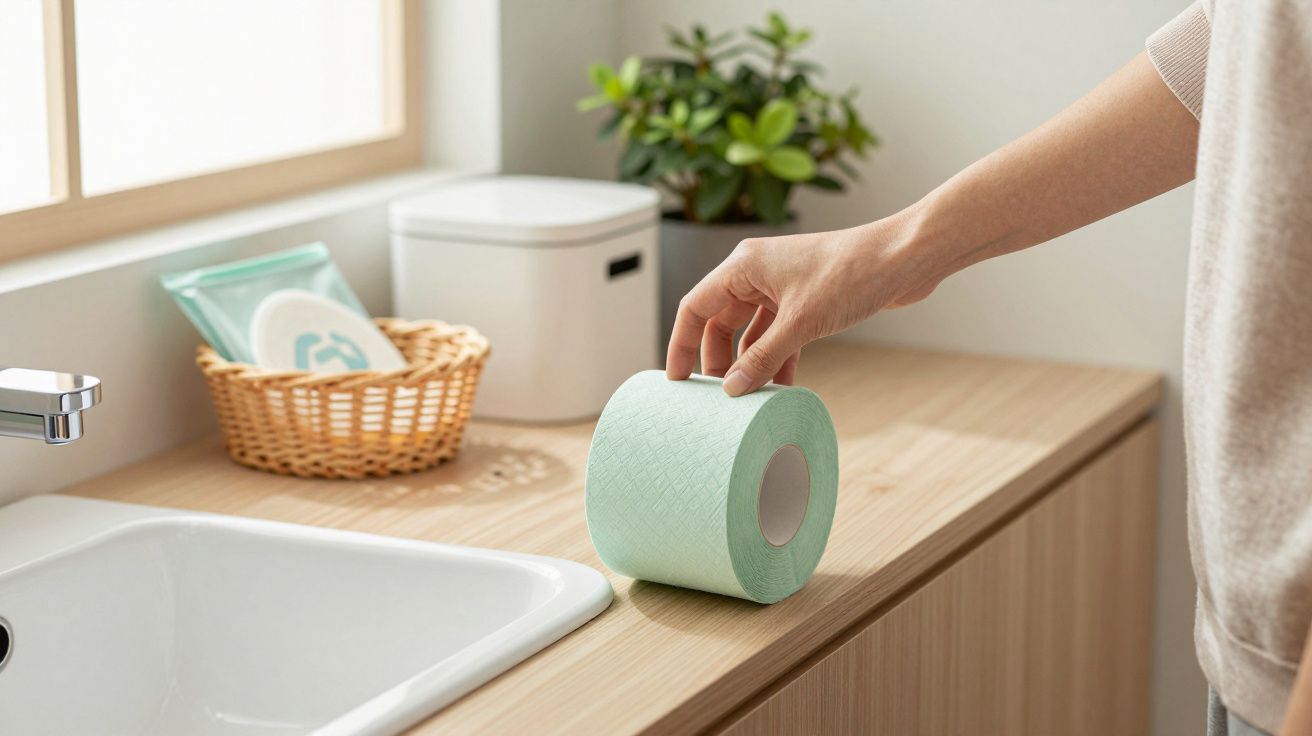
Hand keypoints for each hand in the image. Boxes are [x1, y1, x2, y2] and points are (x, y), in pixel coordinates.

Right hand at [665, 209, 938, 395]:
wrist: (904, 259)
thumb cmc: (852, 274)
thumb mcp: (800, 323)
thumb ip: (762, 358)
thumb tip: (731, 389)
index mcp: (744, 266)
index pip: (695, 307)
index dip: (682, 344)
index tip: (677, 380)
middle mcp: (757, 273)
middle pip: (720, 322)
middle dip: (716, 360)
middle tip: (715, 397)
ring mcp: (782, 286)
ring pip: (750, 331)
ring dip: (749, 363)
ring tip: (746, 397)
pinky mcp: (806, 300)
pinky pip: (778, 335)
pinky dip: (776, 359)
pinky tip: (779, 387)